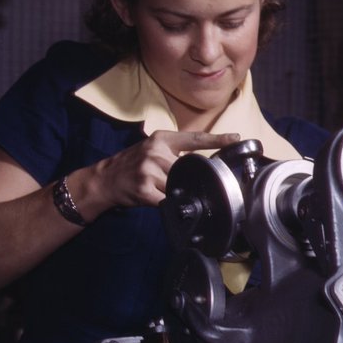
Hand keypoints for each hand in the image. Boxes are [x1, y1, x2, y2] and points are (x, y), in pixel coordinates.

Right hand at [88, 130, 240, 209]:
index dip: (217, 139)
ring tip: (160, 189)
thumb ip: (176, 154)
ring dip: (175, 192)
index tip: (236, 138)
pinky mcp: (144, 189)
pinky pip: (167, 200)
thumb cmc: (134, 165)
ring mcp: (149, 171)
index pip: (195, 138)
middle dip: (188, 179)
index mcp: (162, 139)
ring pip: (178, 186)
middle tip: (180, 183)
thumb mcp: (153, 150)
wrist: (106, 179)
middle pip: (188, 170)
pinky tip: (158, 199)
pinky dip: (168, 203)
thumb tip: (204, 165)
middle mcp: (156, 152)